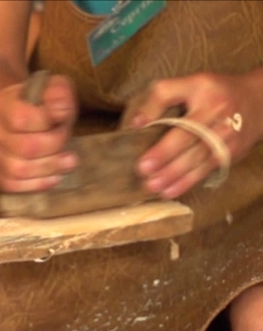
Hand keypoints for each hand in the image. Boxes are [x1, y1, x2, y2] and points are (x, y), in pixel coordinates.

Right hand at [0, 75, 78, 191]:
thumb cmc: (26, 101)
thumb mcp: (44, 86)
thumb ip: (57, 93)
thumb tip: (63, 110)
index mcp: (0, 105)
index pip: (22, 119)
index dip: (48, 121)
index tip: (63, 117)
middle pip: (26, 148)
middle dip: (55, 144)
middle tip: (65, 137)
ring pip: (18, 171)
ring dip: (50, 167)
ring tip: (68, 160)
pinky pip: (12, 186)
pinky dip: (37, 184)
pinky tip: (54, 175)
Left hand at [123, 71, 262, 198]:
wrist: (259, 101)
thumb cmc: (214, 92)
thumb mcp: (189, 83)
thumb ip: (160, 97)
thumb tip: (136, 123)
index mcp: (206, 97)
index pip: (181, 117)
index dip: (161, 137)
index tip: (142, 149)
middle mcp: (219, 118)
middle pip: (192, 142)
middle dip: (168, 160)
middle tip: (145, 173)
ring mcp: (228, 139)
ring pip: (200, 160)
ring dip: (176, 176)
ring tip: (154, 186)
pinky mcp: (231, 154)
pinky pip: (207, 170)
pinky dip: (188, 182)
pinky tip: (171, 190)